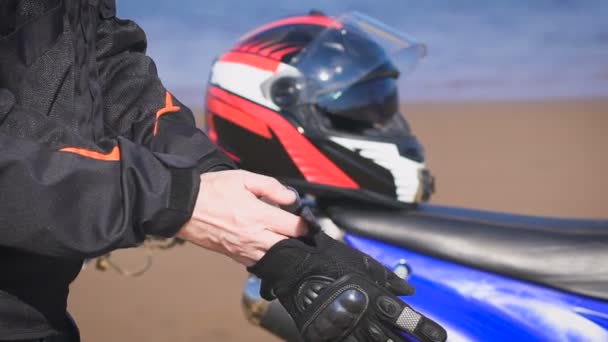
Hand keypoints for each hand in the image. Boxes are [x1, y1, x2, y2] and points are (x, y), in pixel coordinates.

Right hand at [176, 170, 306, 265]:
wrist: (183, 207)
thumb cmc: (212, 190)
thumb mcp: (244, 178)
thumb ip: (271, 187)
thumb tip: (291, 198)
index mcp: (260, 216)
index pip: (295, 227)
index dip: (305, 224)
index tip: (307, 221)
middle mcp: (255, 237)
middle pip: (289, 247)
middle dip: (298, 241)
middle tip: (300, 233)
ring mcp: (244, 250)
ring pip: (275, 259)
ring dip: (283, 251)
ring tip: (285, 240)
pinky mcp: (234, 256)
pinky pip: (257, 263)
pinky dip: (267, 258)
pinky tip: (267, 247)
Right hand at [248, 210, 446, 341]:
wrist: (294, 267)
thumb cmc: (330, 259)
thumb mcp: (362, 263)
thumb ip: (387, 278)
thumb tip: (410, 292)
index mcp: (373, 295)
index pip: (405, 317)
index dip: (423, 328)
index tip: (440, 336)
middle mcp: (361, 314)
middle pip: (391, 338)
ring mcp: (343, 327)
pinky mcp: (326, 335)